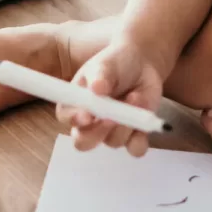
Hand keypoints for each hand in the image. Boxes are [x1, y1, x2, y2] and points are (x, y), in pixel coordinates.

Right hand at [63, 38, 165, 158]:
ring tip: (135, 96)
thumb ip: (101, 76)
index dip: (74, 119)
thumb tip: (97, 88)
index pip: (66, 117)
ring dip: (126, 123)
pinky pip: (135, 148)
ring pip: (114, 141)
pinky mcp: (133, 135)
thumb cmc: (116, 63)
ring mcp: (112, 131)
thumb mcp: (106, 64)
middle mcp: (90, 122)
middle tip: (112, 118)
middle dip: (98, 133)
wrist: (142, 64)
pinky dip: (141, 137)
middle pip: (84, 142)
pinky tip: (145, 120)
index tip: (87, 115)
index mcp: (76, 103)